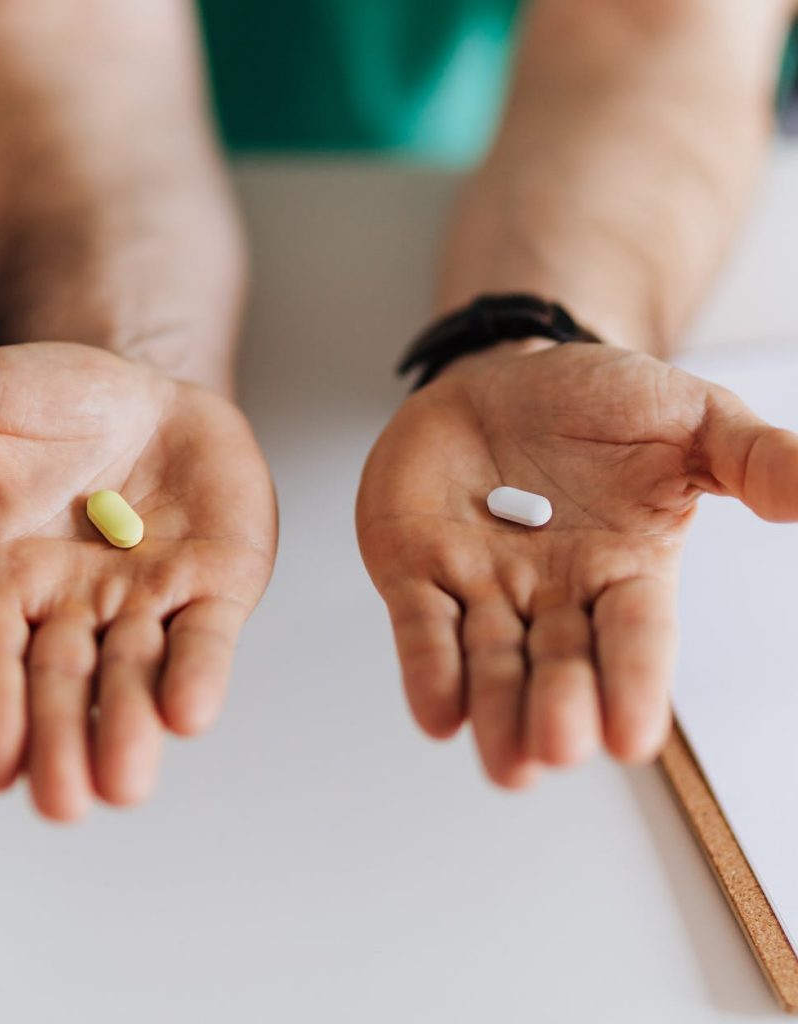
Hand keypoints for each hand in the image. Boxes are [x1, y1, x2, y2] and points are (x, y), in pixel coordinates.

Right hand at [0, 343, 276, 818]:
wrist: (145, 399)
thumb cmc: (51, 411)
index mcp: (3, 578)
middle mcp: (73, 605)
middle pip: (61, 683)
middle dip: (60, 741)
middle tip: (61, 801)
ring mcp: (146, 600)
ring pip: (134, 674)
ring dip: (129, 725)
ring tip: (123, 781)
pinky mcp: (213, 587)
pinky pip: (205, 635)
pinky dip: (199, 672)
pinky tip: (191, 711)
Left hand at [357, 341, 797, 786]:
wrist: (505, 376)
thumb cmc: (597, 402)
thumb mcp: (689, 419)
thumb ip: (753, 460)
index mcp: (623, 571)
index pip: (633, 638)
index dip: (632, 685)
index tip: (632, 739)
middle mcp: (552, 595)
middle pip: (558, 665)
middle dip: (558, 708)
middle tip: (559, 748)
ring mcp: (480, 585)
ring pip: (489, 662)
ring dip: (494, 710)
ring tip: (506, 761)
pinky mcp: (416, 571)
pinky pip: (422, 625)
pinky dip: (427, 667)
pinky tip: (437, 711)